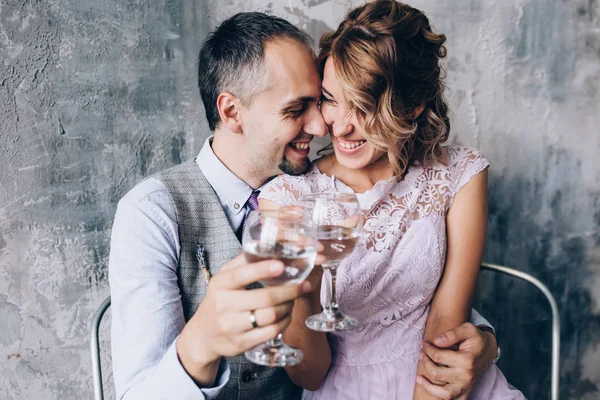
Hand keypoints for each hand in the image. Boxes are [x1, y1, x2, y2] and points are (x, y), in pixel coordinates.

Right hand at [177, 254, 311, 384]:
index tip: (282, 265)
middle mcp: (223, 305)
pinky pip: (271, 332)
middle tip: (303, 285)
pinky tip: (287, 314)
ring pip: (271, 316)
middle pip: (265, 298)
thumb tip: (266, 244)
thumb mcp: (223, 279)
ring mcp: (232, 326)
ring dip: (289, 306)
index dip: (263, 270)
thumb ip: (242, 262)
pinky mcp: (241, 343)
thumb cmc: (219, 301)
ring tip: (294, 299)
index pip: (241, 275)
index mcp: (220, 284)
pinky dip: (284, 322)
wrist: (203, 335)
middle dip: (289, 291)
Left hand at [416, 323, 496, 398]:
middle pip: (437, 374)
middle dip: (425, 362)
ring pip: (443, 394)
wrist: (488, 349)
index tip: (424, 344)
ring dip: (428, 386)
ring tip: (419, 378)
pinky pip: (452, 399)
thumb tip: (436, 341)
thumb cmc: (476, 338)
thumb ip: (452, 333)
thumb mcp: (468, 328)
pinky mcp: (466, 391)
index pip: (438, 356)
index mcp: (466, 360)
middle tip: (422, 354)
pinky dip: (439, 396)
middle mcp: (466, 376)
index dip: (427, 349)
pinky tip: (430, 388)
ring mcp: (466, 386)